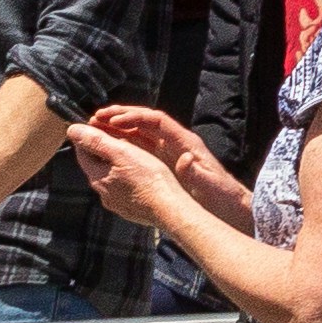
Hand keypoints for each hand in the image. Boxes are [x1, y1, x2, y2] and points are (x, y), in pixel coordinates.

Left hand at [66, 121, 184, 232]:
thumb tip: (72, 130)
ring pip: (110, 178)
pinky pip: (122, 190)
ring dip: (115, 165)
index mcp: (98, 177)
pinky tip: (140, 177)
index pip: (83, 153)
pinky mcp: (129, 209)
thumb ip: (97, 141)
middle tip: (117, 137)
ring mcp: (115, 203)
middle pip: (96, 166)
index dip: (88, 137)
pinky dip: (127, 179)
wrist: (169, 209)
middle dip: (103, 151)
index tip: (97, 125)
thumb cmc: (149, 179)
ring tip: (132, 155)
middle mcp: (102, 192)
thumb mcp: (123, 153)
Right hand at [73, 105, 245, 227]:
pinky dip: (123, 144)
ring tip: (94, 128)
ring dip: (117, 129)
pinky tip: (106, 147)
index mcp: (184, 142)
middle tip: (96, 117)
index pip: (156, 121)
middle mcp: (174, 143)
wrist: (226, 205)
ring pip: (138, 133)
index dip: (134, 116)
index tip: (113, 119)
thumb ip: (195, 172)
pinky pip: (139, 148)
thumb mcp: (208, 184)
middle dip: (120, 116)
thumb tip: (186, 159)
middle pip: (144, 122)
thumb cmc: (219, 194)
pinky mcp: (163, 163)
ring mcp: (167, 152)